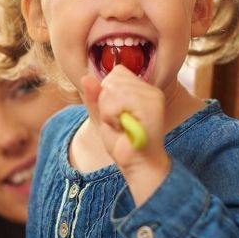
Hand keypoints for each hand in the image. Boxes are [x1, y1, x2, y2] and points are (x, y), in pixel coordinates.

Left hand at [81, 69, 169, 203]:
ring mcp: (152, 97)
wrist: (137, 165)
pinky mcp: (150, 106)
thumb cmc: (122, 143)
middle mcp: (150, 90)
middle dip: (107, 103)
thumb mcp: (103, 116)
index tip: (116, 114)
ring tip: (121, 126)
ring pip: (113, 88)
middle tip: (119, 122)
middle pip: (113, 79)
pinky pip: (117, 100)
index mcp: (142, 89)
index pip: (117, 73)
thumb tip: (86, 77)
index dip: (108, 93)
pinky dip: (112, 116)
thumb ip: (95, 96)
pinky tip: (123, 128)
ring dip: (109, 111)